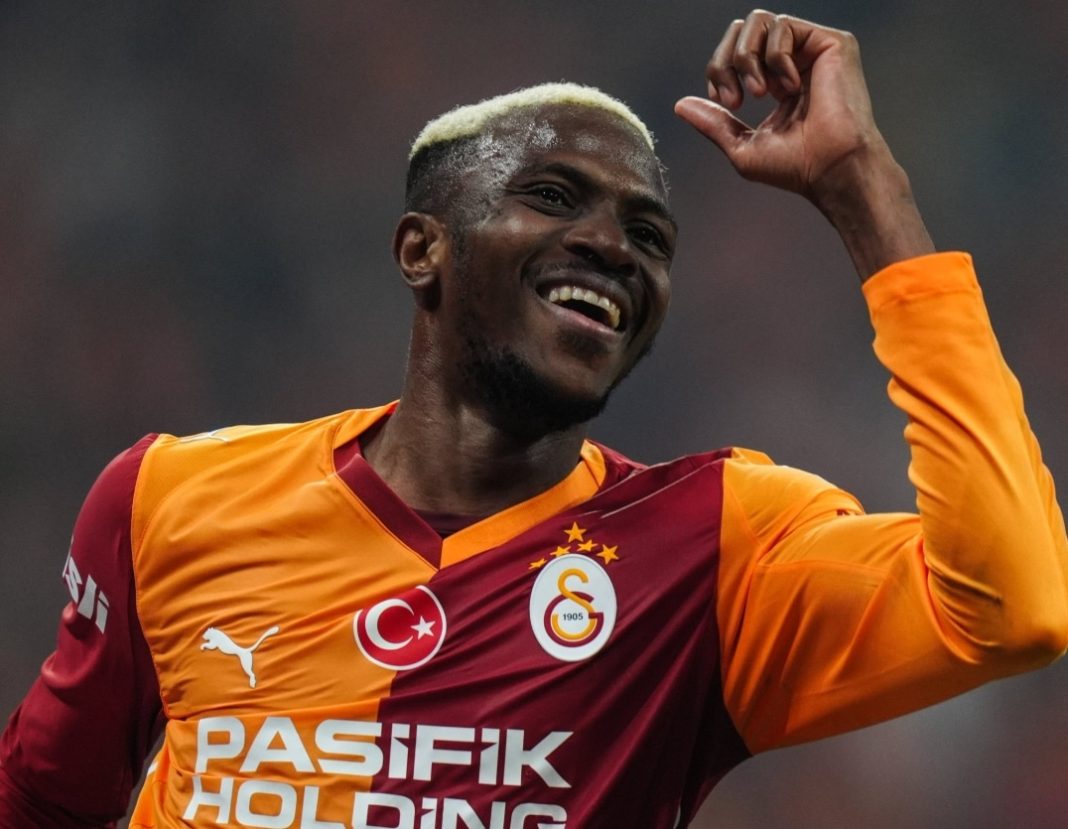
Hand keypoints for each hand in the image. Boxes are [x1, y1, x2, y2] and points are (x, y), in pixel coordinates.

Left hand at [676, 10, 933, 278]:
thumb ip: (713, 123)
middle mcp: (795, 63)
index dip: (718, 71)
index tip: (726, 102)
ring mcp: (812, 51)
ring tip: (759, 93)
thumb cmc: (794, 166)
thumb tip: (680, 104)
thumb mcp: (741, 146)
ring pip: (759, 20)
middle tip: (734, 98)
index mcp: (776, 83)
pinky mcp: (831, 43)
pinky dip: (775, 58)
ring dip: (747, 58)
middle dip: (726, 61)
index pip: (735, 53)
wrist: (830, 169)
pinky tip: (790, 88)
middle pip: (743, 30)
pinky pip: (783, 26)